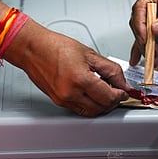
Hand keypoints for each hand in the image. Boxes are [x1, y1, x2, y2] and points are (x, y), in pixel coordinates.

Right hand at [6, 19, 130, 116]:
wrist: (32, 48)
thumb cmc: (56, 47)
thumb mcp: (90, 54)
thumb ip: (110, 70)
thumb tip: (122, 83)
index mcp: (80, 79)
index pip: (109, 97)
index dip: (121, 95)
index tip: (124, 91)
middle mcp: (70, 93)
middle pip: (101, 108)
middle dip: (113, 101)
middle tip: (118, 92)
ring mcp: (63, 99)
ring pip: (91, 112)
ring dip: (102, 105)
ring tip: (106, 92)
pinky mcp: (58, 101)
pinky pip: (80, 109)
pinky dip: (91, 104)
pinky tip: (93, 93)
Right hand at [129, 0, 157, 65]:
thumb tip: (154, 30)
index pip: (140, 8)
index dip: (140, 25)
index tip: (145, 39)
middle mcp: (152, 0)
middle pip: (138, 21)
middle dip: (143, 39)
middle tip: (150, 53)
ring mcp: (153, 9)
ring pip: (142, 28)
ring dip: (145, 45)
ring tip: (151, 59)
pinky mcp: (157, 17)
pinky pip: (148, 31)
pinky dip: (145, 43)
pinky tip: (140, 55)